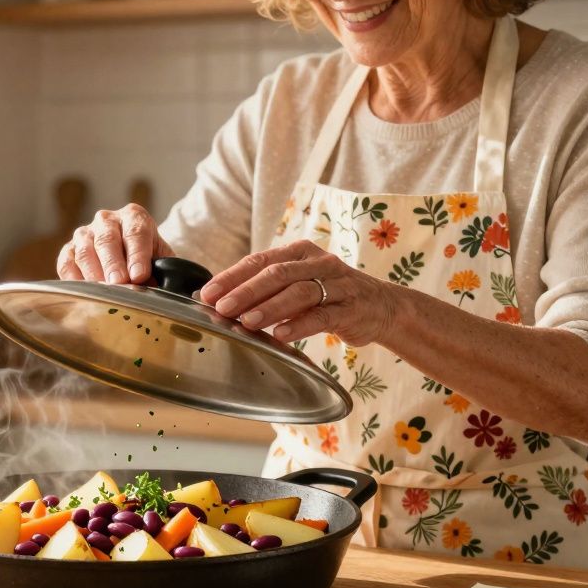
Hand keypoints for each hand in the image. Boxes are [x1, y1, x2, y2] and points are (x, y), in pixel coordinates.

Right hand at [57, 203, 174, 283]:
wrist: (127, 255)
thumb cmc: (147, 259)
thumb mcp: (162, 259)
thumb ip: (171, 270)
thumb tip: (184, 292)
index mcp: (134, 217)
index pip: (136, 232)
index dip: (138, 254)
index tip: (140, 275)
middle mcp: (107, 220)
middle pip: (108, 240)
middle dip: (114, 263)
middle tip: (120, 283)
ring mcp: (85, 234)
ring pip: (85, 250)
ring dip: (93, 272)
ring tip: (102, 292)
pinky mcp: (68, 250)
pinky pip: (67, 263)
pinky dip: (73, 278)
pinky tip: (83, 292)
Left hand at [199, 240, 399, 346]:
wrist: (380, 307)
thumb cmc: (329, 296)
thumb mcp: (297, 286)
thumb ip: (265, 291)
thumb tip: (219, 302)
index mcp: (299, 252)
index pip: (260, 260)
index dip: (232, 276)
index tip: (207, 293)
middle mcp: (318, 262)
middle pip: (277, 274)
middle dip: (246, 291)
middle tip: (221, 307)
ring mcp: (337, 283)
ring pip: (299, 293)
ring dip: (269, 308)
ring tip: (246, 322)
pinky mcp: (350, 308)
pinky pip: (322, 316)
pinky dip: (299, 325)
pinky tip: (280, 334)